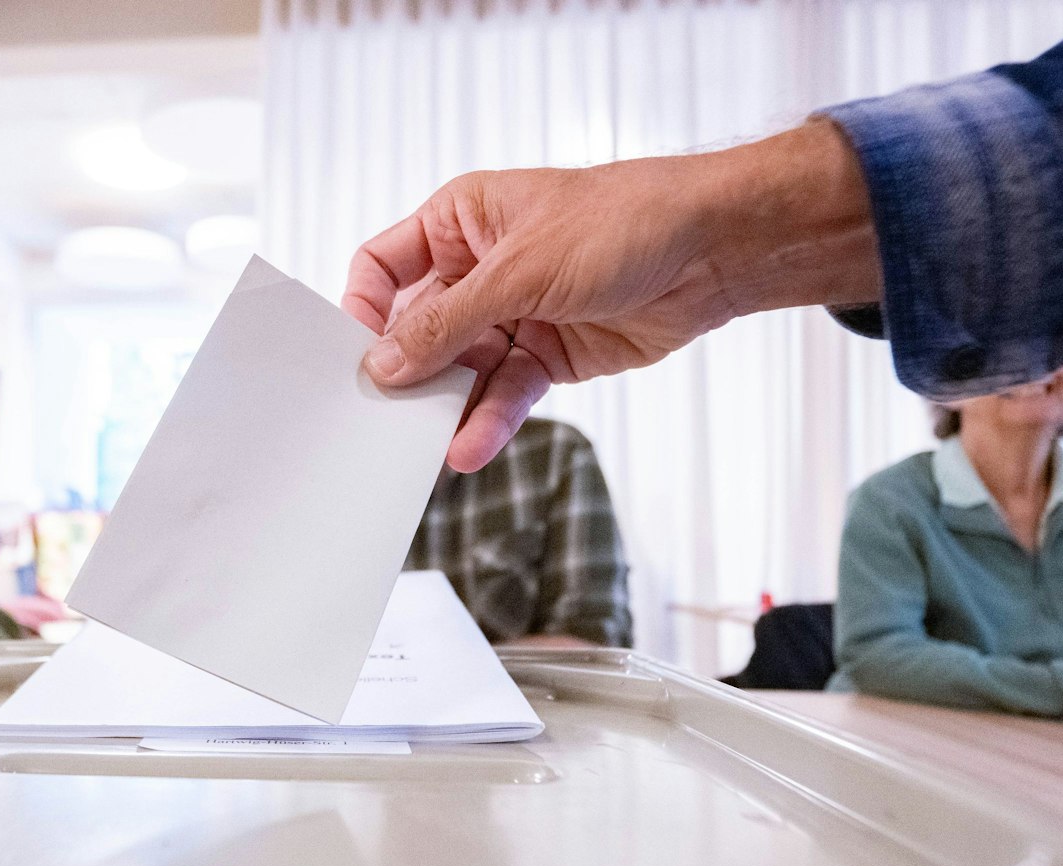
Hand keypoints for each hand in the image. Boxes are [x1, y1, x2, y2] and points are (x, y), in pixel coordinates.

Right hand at [342, 119, 880, 470]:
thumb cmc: (621, 222)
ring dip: (447, 409)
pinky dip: (488, 421)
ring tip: (427, 448)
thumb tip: (382, 362)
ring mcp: (514, 314)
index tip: (350, 357)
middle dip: (405, 373)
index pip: (384, 266)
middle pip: (419, 328)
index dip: (362, 310)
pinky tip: (470, 448)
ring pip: (462, 371)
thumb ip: (447, 322)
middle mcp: (480, 268)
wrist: (712, 251)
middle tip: (381, 420)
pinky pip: (505, 393)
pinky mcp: (549, 355)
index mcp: (461, 221)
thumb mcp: (519, 271)